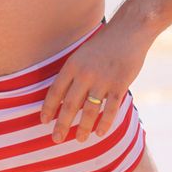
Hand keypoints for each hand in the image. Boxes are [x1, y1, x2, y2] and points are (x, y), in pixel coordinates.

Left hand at [40, 18, 151, 143]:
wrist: (128, 31)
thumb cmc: (103, 44)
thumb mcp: (82, 55)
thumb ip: (74, 75)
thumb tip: (64, 99)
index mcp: (72, 65)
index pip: (55, 91)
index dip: (48, 108)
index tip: (43, 121)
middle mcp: (85, 73)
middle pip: (70, 105)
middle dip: (62, 124)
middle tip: (56, 139)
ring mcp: (103, 80)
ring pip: (90, 111)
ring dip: (84, 128)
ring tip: (80, 139)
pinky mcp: (119, 85)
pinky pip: (110, 109)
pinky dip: (104, 123)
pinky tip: (100, 133)